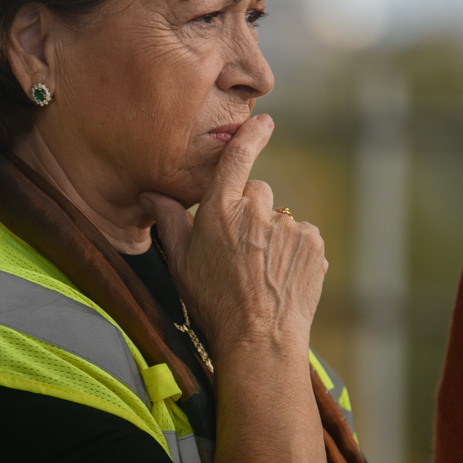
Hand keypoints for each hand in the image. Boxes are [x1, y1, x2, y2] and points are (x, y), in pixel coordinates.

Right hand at [140, 115, 327, 358]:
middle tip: (241, 250)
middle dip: (251, 213)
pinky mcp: (312, 244)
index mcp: (220, 210)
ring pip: (280, 219)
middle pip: (257, 193)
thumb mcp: (181, 263)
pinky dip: (293, 252)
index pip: (237, 158)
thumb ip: (169, 220)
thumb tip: (150, 193)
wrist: (259, 340)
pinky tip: (279, 278)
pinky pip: (301, 238)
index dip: (251, 135)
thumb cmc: (213, 303)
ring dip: (272, 237)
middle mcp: (257, 210)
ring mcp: (289, 226)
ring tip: (261, 273)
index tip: (264, 122)